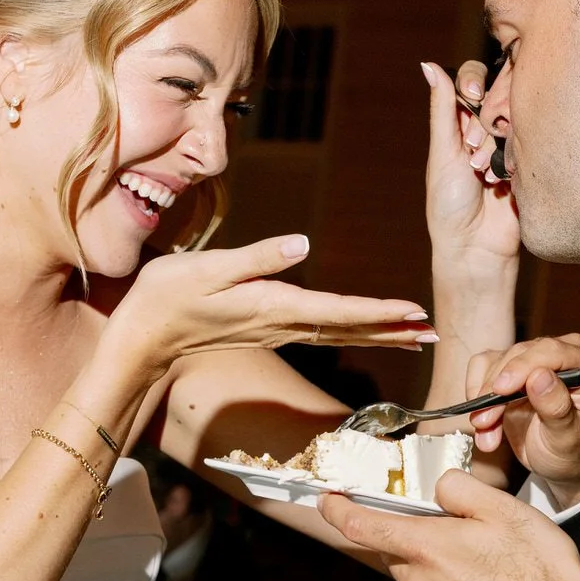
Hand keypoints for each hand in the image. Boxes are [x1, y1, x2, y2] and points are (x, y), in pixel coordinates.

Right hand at [106, 236, 434, 383]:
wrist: (143, 337)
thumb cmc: (167, 296)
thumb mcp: (209, 267)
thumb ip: (257, 257)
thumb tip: (302, 244)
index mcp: (273, 306)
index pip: (339, 311)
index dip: (380, 312)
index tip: (415, 313)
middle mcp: (282, 323)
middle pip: (350, 329)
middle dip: (395, 331)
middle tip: (437, 331)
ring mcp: (276, 329)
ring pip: (340, 334)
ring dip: (380, 335)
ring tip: (416, 335)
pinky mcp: (268, 328)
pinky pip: (323, 332)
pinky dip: (353, 331)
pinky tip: (367, 331)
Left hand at [319, 469, 579, 580]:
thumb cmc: (536, 566)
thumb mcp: (502, 507)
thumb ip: (458, 489)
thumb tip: (436, 488)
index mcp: (424, 547)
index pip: (361, 526)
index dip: (337, 509)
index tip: (327, 498)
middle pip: (395, 546)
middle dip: (414, 529)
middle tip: (455, 521)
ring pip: (416, 570)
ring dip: (436, 556)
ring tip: (482, 553)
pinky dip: (449, 580)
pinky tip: (485, 577)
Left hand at [424, 59, 521, 293]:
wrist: (477, 247)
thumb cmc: (449, 204)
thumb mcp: (443, 152)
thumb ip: (442, 109)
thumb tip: (427, 65)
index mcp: (459, 122)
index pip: (471, 79)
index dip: (473, 82)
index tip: (472, 93)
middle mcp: (487, 128)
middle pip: (497, 94)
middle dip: (484, 121)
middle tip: (472, 151)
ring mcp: (512, 144)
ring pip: (515, 118)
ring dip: (495, 147)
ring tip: (483, 175)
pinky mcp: (532, 161)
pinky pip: (533, 140)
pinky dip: (514, 159)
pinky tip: (502, 182)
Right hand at [465, 332, 579, 500]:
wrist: (563, 462)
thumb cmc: (574, 451)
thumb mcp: (569, 440)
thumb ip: (557, 408)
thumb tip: (539, 376)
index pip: (552, 351)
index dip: (523, 366)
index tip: (500, 391)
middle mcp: (565, 355)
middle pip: (520, 354)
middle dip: (496, 388)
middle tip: (483, 423)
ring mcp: (537, 359)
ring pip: (498, 361)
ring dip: (484, 398)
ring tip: (485, 432)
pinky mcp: (513, 368)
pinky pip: (484, 367)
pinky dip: (477, 395)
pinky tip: (483, 423)